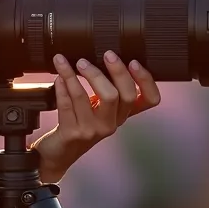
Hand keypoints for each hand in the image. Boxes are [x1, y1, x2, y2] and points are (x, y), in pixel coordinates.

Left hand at [33, 51, 161, 183]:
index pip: (150, 100)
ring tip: (67, 61)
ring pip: (89, 97)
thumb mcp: (100, 107)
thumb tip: (106, 54)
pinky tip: (58, 77)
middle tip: (104, 54)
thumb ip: (108, 86)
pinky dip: (61, 88)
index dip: (146, 81)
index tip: (134, 62)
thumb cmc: (80, 122)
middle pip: (122, 96)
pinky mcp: (72, 133)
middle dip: (115, 71)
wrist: (59, 153)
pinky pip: (66, 105)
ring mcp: (92, 130)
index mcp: (122, 114)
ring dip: (77, 75)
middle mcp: (112, 123)